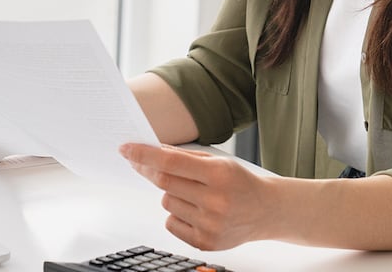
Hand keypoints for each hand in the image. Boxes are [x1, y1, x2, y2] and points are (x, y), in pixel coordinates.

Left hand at [119, 143, 275, 250]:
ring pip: (166, 202)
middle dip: (148, 170)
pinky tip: (196, 211)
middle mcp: (215, 200)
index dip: (145, 154)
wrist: (265, 211)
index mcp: (219, 174)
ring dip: (171, 194)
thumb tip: (151, 152)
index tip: (126, 149)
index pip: (171, 162)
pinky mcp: (205, 242)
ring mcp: (210, 224)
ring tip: (194, 194)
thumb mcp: (218, 161)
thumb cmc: (239, 182)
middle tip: (140, 163)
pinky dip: (176, 214)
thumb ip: (185, 157)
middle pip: (164, 182)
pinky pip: (170, 222)